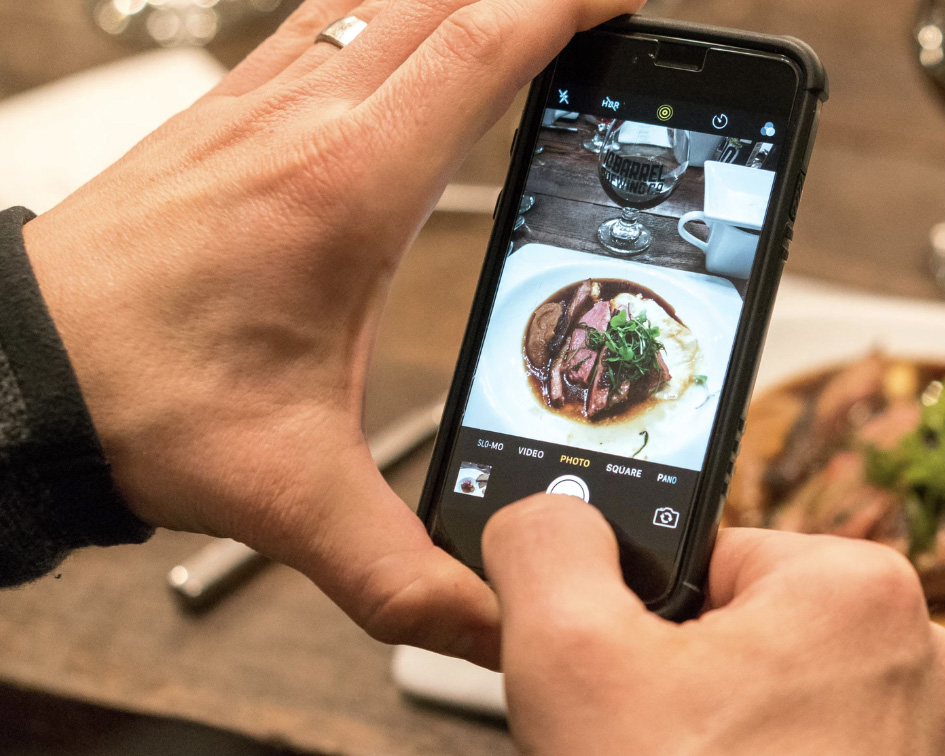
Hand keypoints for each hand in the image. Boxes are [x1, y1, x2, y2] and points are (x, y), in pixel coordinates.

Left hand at [18, 0, 638, 666]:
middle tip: (605, 11)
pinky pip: (325, 19)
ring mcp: (257, 106)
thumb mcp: (290, 496)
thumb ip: (403, 571)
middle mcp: (302, 121)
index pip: (481, 46)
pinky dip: (393, 9)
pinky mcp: (226, 115)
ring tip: (526, 14)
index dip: (568, 5)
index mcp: (343, 187)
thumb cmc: (138, 404)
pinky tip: (405, 34)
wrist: (12, 374)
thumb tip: (493, 622)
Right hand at [484, 495, 944, 755]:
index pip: (717, 562)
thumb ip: (548, 552)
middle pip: (754, 642)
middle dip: (693, 692)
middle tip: (655, 750)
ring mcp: (932, 740)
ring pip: (790, 713)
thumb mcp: (573, 658)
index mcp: (857, 587)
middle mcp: (921, 656)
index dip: (647, 626)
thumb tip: (543, 513)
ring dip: (738, 745)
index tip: (629, 685)